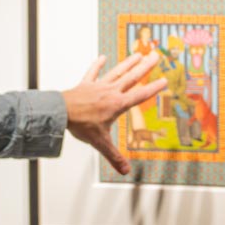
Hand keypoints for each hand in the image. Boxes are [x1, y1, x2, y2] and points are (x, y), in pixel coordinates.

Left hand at [62, 53, 168, 174]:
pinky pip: (93, 72)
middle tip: (156, 56)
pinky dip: (97, 65)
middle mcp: (110, 92)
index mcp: (117, 104)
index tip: (165, 80)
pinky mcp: (86, 84)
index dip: (153, 88)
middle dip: (145, 67)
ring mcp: (98, 86)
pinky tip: (102, 57)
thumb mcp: (100, 142)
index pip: (140, 95)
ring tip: (138, 54)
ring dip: (128, 63)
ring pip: (117, 72)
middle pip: (132, 77)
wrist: (60, 113)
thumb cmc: (80, 125)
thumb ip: (114, 156)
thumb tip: (126, 171)